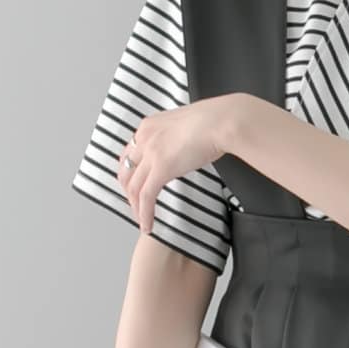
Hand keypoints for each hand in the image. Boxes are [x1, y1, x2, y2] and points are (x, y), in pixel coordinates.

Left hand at [115, 96, 237, 235]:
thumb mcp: (185, 128)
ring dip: (136, 208)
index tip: (136, 187)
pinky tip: (148, 225)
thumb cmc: (215, 122)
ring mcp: (151, 153)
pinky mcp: (161, 168)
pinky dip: (145, 214)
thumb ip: (176, 139)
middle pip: (126, 172)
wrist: (222, 121)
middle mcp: (144, 138)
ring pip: (133, 187)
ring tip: (142, 222)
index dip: (130, 174)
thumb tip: (183, 149)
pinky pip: (146, 197)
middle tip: (136, 208)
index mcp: (149, 126)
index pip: (129, 153)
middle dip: (129, 193)